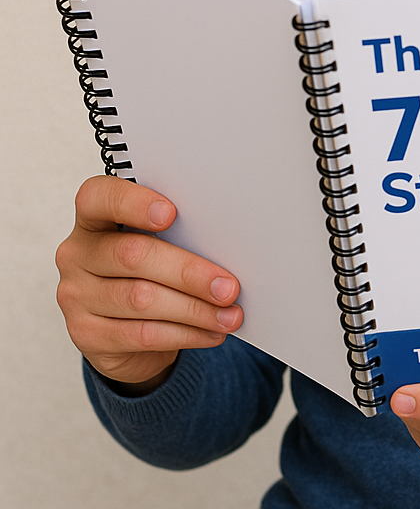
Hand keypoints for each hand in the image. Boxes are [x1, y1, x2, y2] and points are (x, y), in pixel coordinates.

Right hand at [55, 174, 242, 390]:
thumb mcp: (157, 242)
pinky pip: (141, 334)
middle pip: (133, 256)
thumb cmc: (147, 268)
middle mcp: (77, 254)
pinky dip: (184, 334)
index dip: (133, 203)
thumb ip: (177, 233)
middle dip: (189, 272)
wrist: (120, 325)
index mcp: (94, 218)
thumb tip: (227, 245)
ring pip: (141, 300)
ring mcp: (76, 296)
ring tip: (229, 315)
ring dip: (195, 309)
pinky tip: (210, 332)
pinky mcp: (86, 335)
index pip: (99, 198)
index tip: (171, 213)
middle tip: (229, 287)